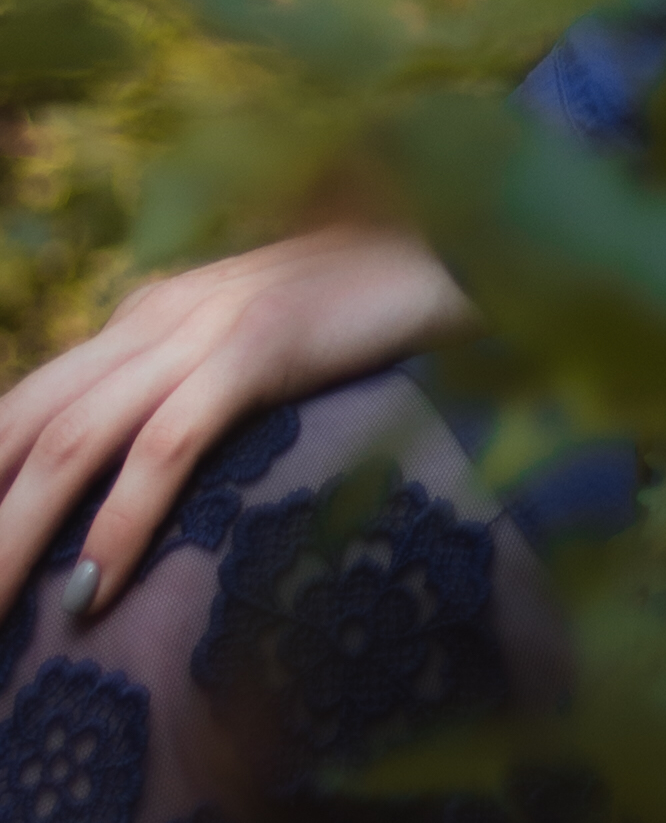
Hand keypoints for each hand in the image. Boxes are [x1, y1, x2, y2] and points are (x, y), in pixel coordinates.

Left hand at [0, 226, 472, 626]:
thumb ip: (194, 379)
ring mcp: (208, 327)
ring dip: (14, 534)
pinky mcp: (261, 347)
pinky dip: (120, 520)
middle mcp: (159, 313)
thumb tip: (142, 460)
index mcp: (150, 311)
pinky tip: (91, 588)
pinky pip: (169, 444)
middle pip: (28, 425)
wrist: (463, 233)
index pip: (30, 403)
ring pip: (75, 440)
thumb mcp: (256, 339)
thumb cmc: (370, 301)